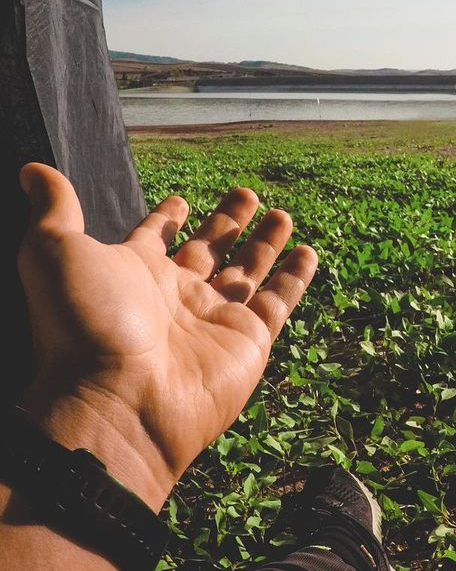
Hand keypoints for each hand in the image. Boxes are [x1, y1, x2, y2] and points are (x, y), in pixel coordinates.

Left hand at [15, 164, 317, 509]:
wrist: (119, 400)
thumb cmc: (83, 325)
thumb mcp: (56, 252)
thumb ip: (56, 208)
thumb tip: (32, 170)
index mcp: (135, 272)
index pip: (155, 238)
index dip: (166, 217)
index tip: (179, 200)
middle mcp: (177, 294)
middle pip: (209, 249)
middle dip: (227, 220)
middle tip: (246, 193)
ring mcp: (215, 317)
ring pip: (248, 270)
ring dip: (264, 243)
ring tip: (281, 213)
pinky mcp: (250, 339)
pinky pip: (279, 301)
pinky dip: (296, 277)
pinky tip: (308, 253)